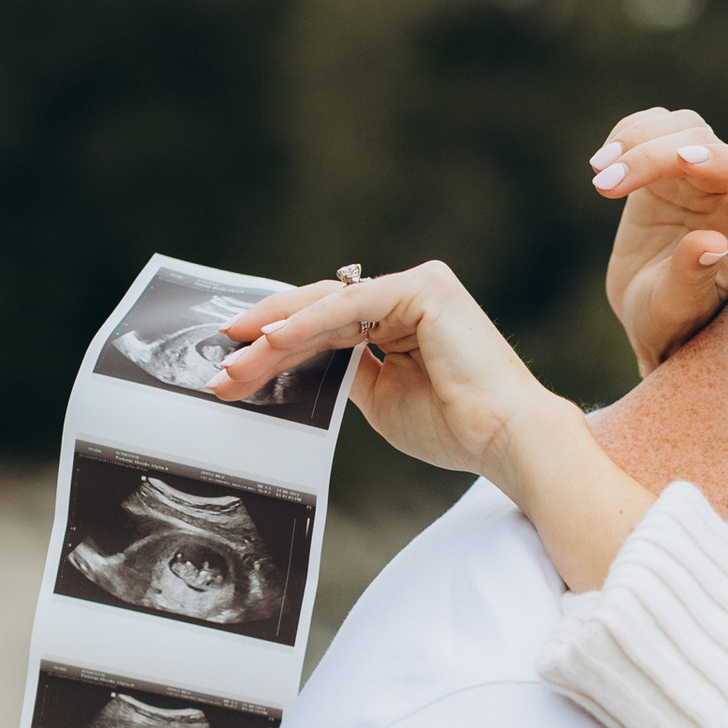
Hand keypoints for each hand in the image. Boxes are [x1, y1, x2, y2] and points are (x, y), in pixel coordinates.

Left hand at [210, 262, 551, 479]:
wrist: (505, 440)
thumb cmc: (457, 429)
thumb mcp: (382, 400)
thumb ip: (346, 374)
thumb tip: (298, 366)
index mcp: (404, 320)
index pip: (328, 324)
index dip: (279, 343)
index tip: (236, 364)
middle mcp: (410, 295)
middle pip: (321, 311)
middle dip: (266, 341)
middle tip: (223, 367)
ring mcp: (417, 286)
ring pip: (327, 307)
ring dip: (275, 337)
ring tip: (235, 364)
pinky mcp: (422, 289)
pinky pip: (349, 307)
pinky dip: (307, 324)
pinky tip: (271, 342)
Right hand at [594, 110, 727, 373]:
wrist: (652, 321)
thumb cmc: (674, 326)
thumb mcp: (678, 312)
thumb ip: (693, 279)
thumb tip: (712, 244)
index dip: (723, 160)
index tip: (682, 161)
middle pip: (704, 142)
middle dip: (654, 155)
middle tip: (605, 186)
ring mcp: (697, 177)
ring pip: (679, 127)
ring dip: (636, 140)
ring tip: (599, 175)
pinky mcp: (665, 171)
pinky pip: (653, 130)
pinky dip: (626, 135)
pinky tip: (600, 164)